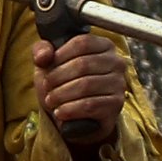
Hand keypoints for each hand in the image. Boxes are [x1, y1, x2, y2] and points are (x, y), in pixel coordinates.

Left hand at [34, 29, 126, 160]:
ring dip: (61, 94)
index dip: (60, 54)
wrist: (77, 117)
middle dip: (58, 77)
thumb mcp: (50, 64)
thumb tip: (43, 56)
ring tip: (50, 100)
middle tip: (47, 87)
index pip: (82, 43)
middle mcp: (116, 62)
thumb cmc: (65, 84)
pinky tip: (60, 112)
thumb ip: (42, 51)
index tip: (47, 66)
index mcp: (104, 45)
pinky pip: (90, 105)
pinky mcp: (116, 104)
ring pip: (86, 85)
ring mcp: (119, 83)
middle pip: (82, 64)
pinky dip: (70, 109)